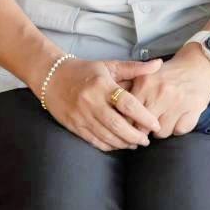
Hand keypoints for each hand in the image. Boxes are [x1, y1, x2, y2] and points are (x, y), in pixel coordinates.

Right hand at [41, 56, 162, 151]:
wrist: (51, 77)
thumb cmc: (85, 71)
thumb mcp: (109, 66)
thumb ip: (134, 68)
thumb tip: (159, 64)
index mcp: (102, 85)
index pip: (128, 104)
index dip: (144, 117)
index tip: (155, 125)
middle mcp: (91, 101)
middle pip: (118, 125)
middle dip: (136, 136)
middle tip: (147, 139)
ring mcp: (81, 115)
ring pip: (107, 136)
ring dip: (125, 143)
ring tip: (136, 143)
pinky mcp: (74, 126)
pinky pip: (95, 141)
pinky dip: (110, 146)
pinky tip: (119, 144)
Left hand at [126, 45, 209, 138]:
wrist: (197, 66)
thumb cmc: (168, 74)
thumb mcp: (146, 76)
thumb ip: (131, 90)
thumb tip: (116, 111)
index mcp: (145, 84)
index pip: (128, 113)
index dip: (127, 122)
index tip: (129, 124)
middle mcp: (160, 94)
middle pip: (143, 127)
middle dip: (143, 130)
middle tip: (145, 127)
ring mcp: (178, 103)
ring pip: (162, 132)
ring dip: (161, 130)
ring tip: (163, 121)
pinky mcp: (194, 110)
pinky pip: (179, 131)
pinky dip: (177, 129)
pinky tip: (177, 120)